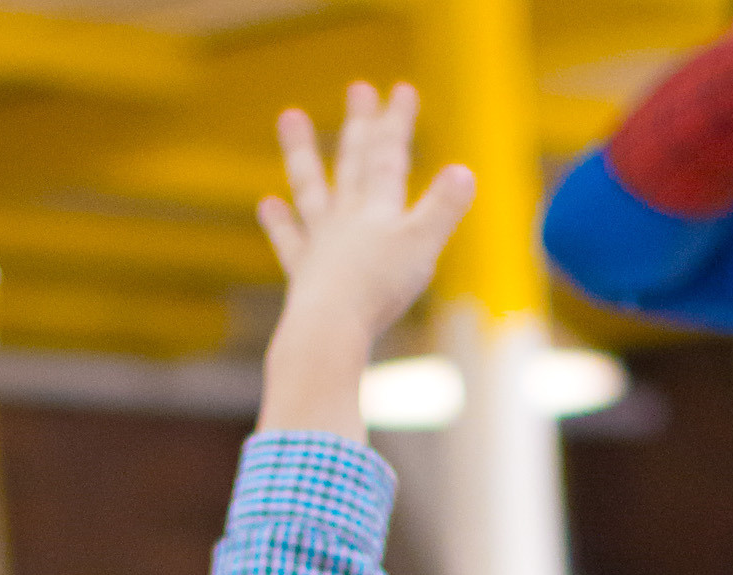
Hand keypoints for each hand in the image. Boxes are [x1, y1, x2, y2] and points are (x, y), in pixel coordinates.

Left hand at [257, 83, 474, 438]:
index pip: (390, 155)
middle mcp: (346, 216)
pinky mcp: (304, 274)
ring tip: (289, 116)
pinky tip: (267, 204)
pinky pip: (289, 240)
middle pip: (353, 161)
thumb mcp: (422, 247)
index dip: (397, 122)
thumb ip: (443, 209)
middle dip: (360, 125)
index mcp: (378, 208)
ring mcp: (321, 242)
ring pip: (310, 187)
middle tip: (359, 88)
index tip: (401, 89)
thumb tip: (465, 171)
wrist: (329, 328)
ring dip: (302, 151)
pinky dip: (279, 222)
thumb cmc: (378, 290)